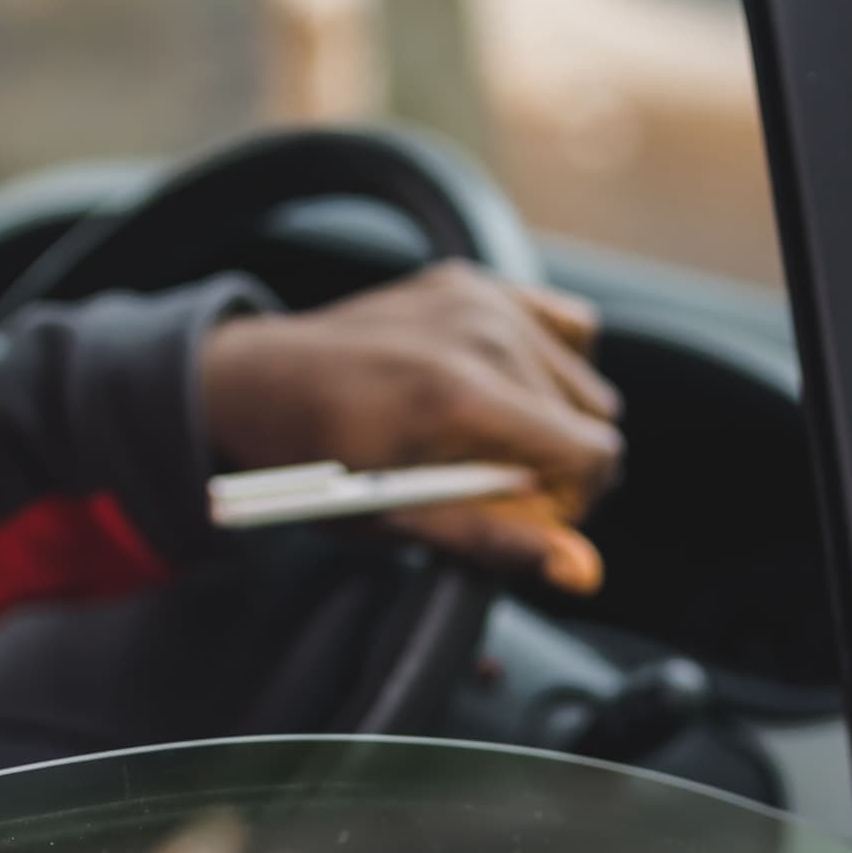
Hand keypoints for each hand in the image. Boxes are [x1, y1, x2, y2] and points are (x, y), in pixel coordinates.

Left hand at [200, 262, 623, 592]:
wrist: (257, 383)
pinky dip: (548, 359)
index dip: (571, 500)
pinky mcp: (473, 281)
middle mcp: (483, 334)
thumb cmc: (320, 461)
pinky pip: (564, 323)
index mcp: (464, 397)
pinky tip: (502, 385)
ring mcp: (481, 299)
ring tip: (484, 436)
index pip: (594, 452)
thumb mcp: (400, 516)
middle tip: (492, 481)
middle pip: (594, 416)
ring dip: (551, 415)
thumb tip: (584, 570)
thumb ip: (499, 537)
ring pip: (582, 375)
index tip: (524, 512)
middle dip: (559, 462)